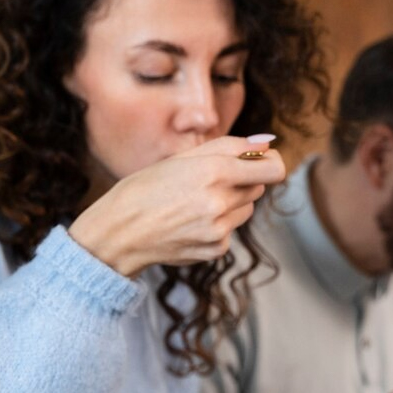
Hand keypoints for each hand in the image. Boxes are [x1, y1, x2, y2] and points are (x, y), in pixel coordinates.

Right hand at [69, 136, 284, 276]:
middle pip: (259, 187)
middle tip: (209, 181)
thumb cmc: (145, 189)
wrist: (119, 232)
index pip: (273, 169)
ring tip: (195, 203)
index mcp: (212, 171)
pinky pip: (231, 229)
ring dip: (230, 203)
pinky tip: (190, 222)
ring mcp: (219, 229)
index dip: (271, 162)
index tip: (261, 161)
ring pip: (246, 209)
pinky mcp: (216, 249)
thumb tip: (266, 143)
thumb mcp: (180, 158)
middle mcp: (220, 202)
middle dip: (242, 180)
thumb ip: (228, 147)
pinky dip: (217, 224)